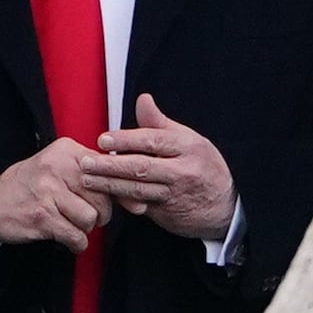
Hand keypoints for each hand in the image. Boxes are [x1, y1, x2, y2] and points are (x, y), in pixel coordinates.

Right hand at [0, 137, 112, 253]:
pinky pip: (76, 237)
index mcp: (66, 150)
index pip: (108, 171)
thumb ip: (93, 176)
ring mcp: (48, 191)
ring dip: (84, 228)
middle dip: (99, 214)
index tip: (123, 204)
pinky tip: (65, 237)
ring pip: (91, 219)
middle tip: (83, 215)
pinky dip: (75, 243)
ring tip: (70, 224)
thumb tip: (136, 199)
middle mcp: (58, 167)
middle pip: (103, 198)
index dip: (118, 192)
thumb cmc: (29, 185)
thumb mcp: (59, 168)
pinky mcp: (42, 216)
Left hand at [79, 93, 236, 239]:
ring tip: (87, 179)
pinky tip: (103, 196)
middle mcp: (183, 170)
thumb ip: (159, 122)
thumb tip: (142, 98)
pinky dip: (121, 201)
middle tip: (85, 162)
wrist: (227, 205)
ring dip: (109, 185)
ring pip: (137, 189)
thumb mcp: (187, 139)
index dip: (126, 140)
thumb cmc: (201, 164)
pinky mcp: (167, 213)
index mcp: (187, 146)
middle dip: (110, 166)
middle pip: (141, 167)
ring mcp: (175, 194)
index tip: (102, 140)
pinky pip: (140, 206)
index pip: (153, 141)